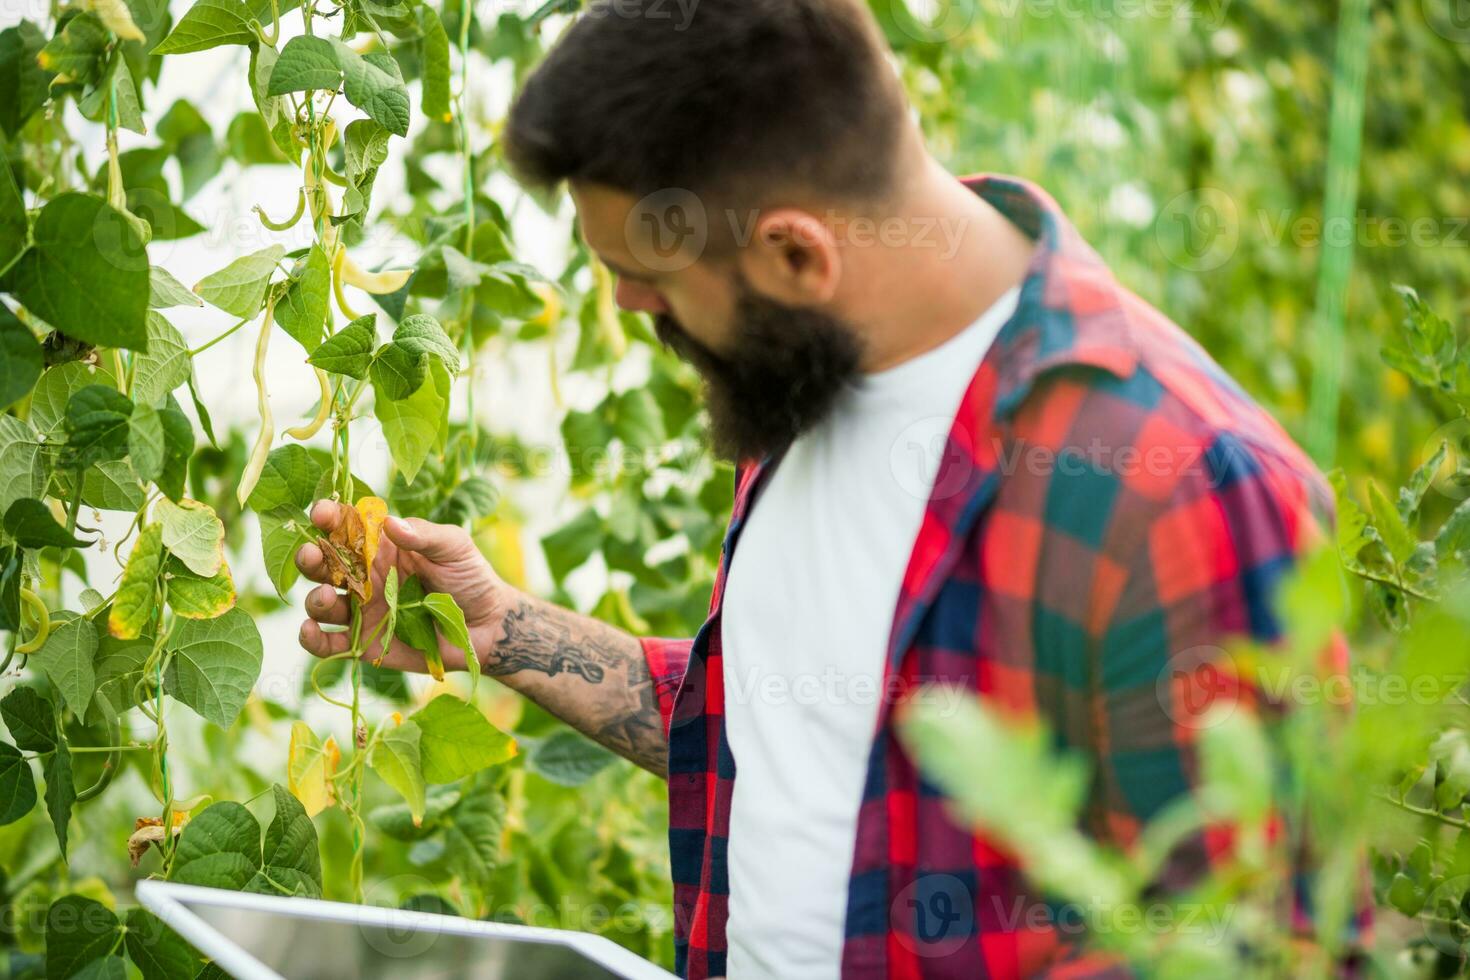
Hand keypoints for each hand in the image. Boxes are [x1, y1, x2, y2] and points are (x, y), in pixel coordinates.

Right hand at [295, 501, 508, 672]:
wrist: (487, 625)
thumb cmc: (470, 577)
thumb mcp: (453, 547)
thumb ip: (424, 535)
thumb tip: (390, 523)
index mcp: (381, 546)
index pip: (346, 527)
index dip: (329, 517)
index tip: (321, 513)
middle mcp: (364, 576)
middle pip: (323, 563)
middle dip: (311, 557)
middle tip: (312, 555)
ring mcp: (361, 609)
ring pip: (321, 601)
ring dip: (315, 598)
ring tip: (328, 595)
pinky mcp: (363, 643)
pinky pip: (328, 643)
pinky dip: (312, 638)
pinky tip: (310, 631)